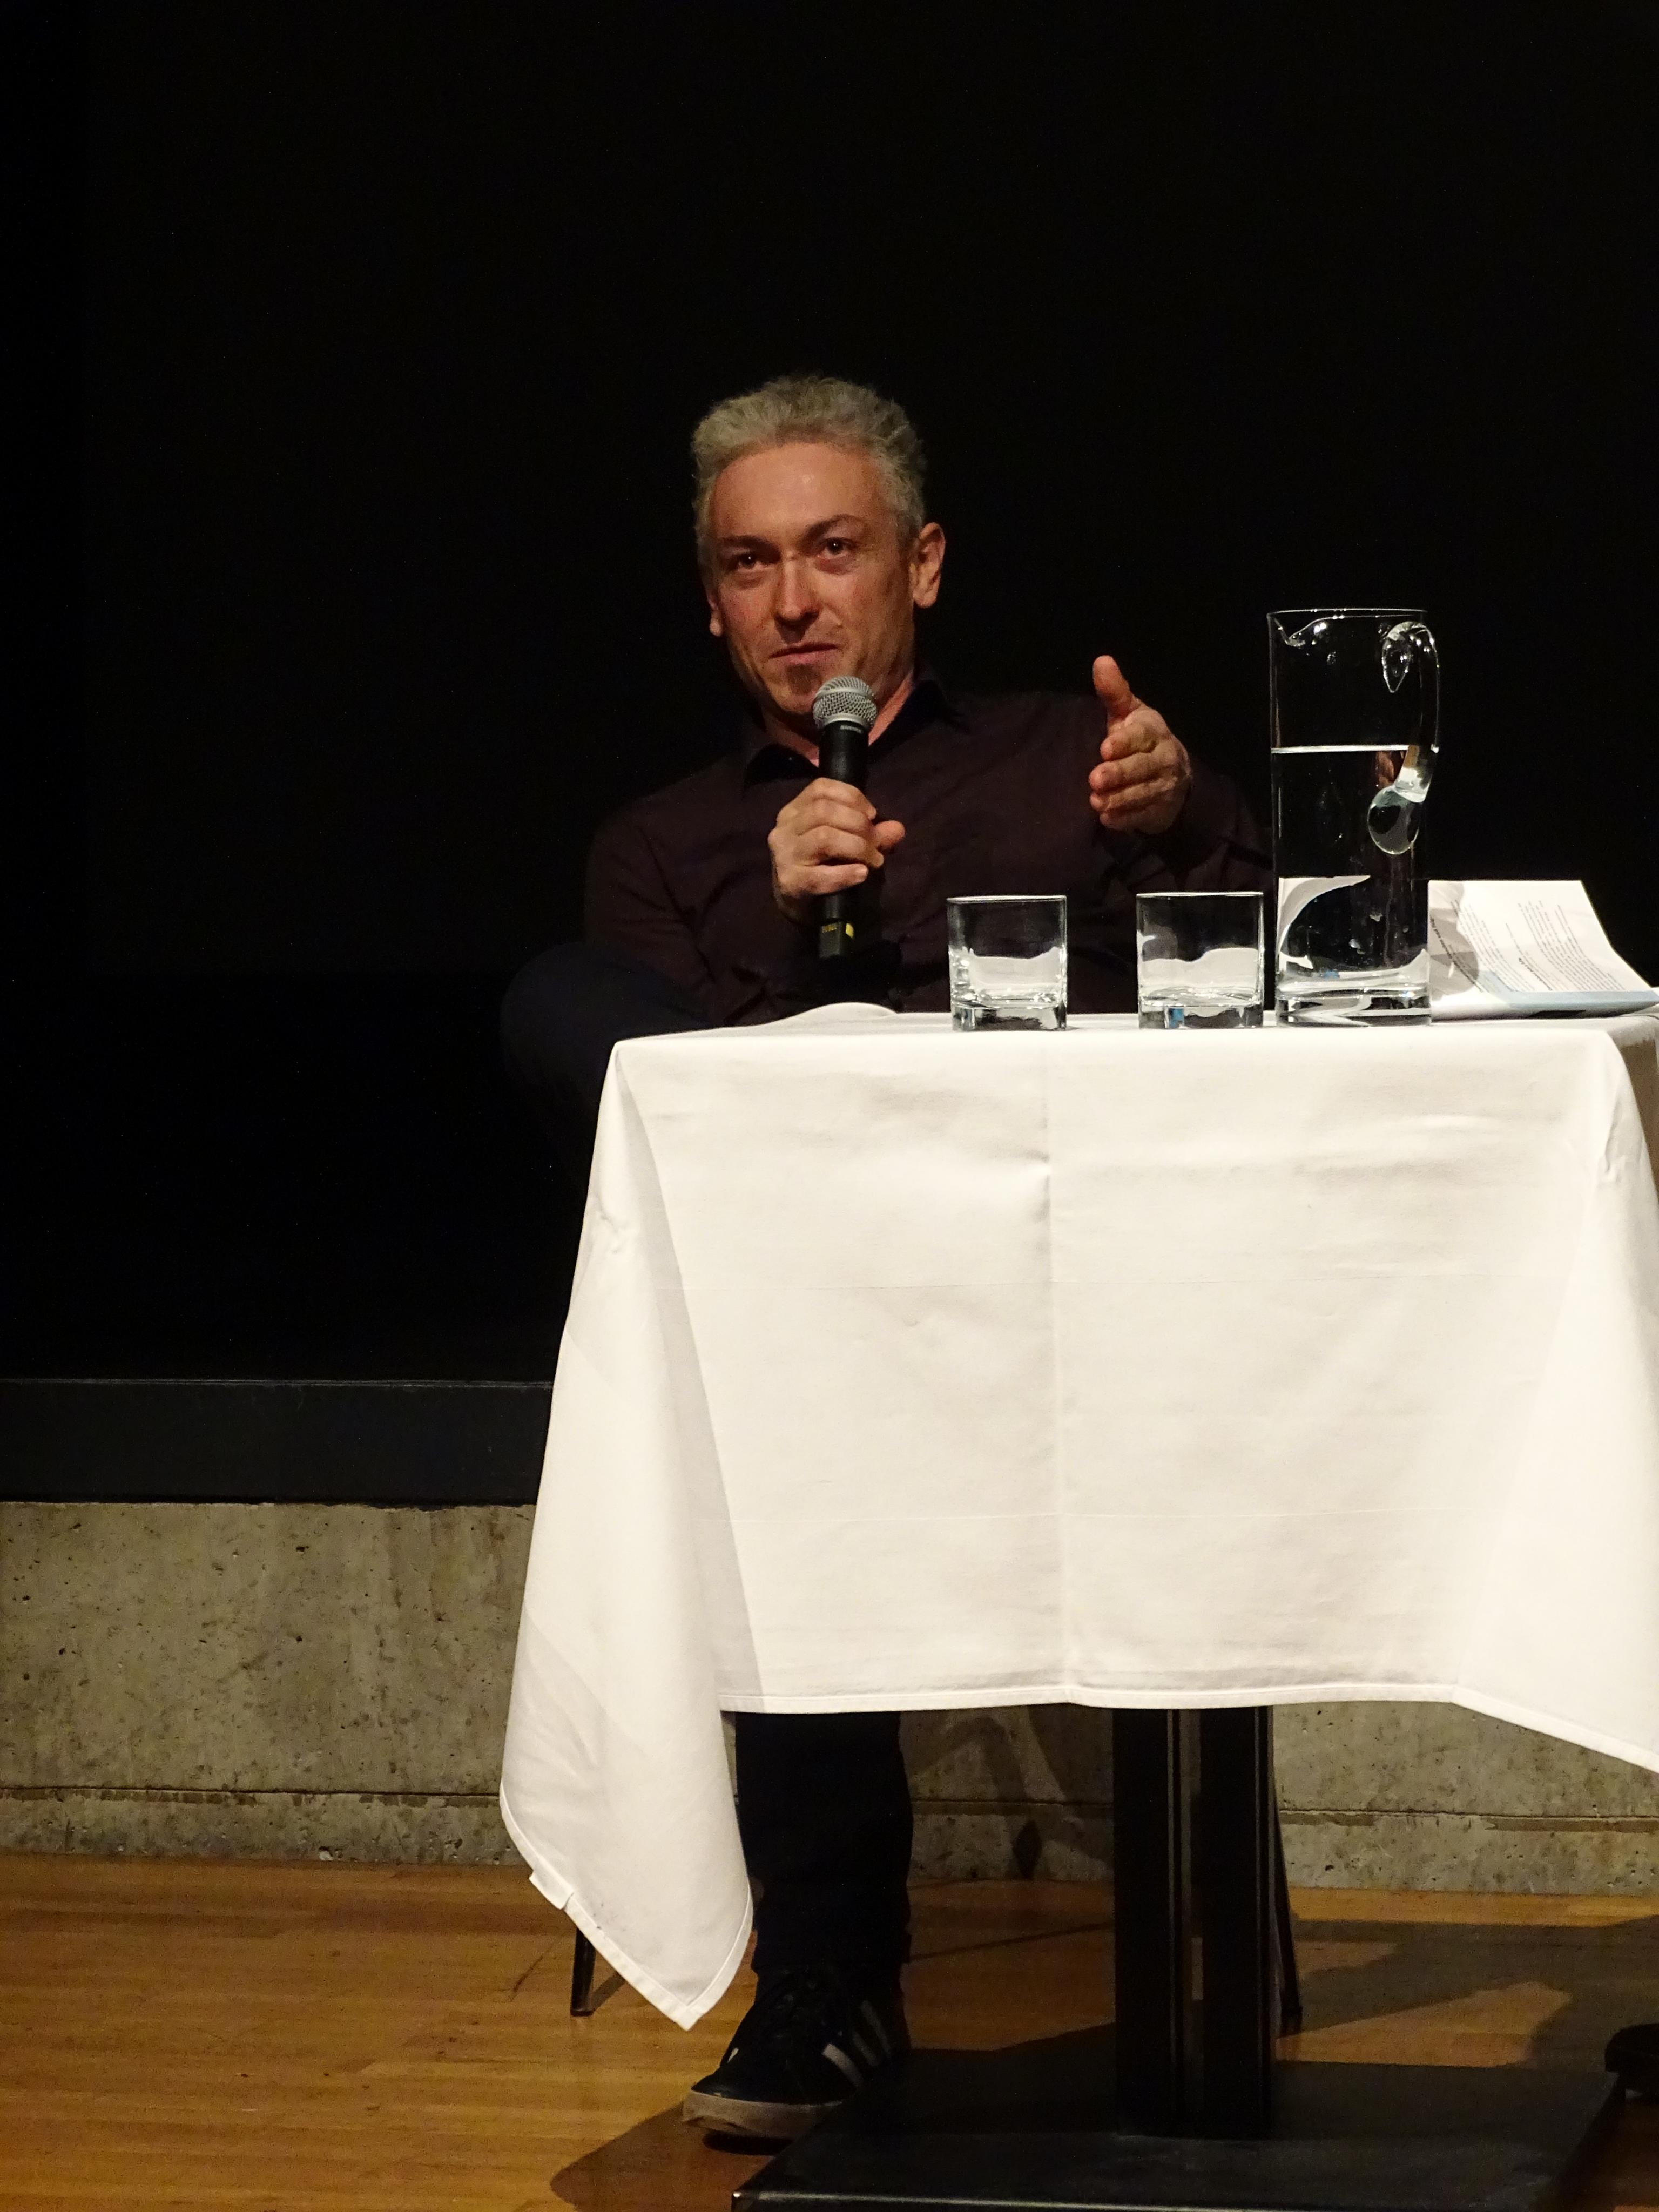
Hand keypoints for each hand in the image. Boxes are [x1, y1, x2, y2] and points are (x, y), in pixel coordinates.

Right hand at [768, 778, 905, 924]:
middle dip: (859, 824)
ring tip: (874, 860)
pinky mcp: (790, 882)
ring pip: (824, 838)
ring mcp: (785, 855)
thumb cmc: (819, 864)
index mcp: (794, 811)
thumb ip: (870, 832)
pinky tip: (862, 874)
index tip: (872, 814)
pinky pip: (821, 875)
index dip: (852, 796)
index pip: (820, 789)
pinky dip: (846, 874)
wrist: (795, 901)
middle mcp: (784, 828)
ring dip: (857, 847)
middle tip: (877, 842)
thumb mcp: (843, 841)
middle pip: (824, 811)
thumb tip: (898, 829)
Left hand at [1086, 656, 1191, 834]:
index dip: (1124, 742)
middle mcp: (1162, 759)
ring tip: (1095, 802)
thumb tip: (1101, 661)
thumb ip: (1115, 692)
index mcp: (1153, 731)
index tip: (1105, 748)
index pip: (1140, 736)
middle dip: (1119, 774)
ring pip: (1142, 794)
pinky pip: (1142, 816)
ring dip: (1119, 799)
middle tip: (1095, 779)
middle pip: (1141, 767)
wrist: (1173, 775)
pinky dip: (1125, 819)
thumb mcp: (1129, 713)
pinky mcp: (1158, 810)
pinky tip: (1107, 820)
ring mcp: (1163, 786)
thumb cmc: (1140, 739)